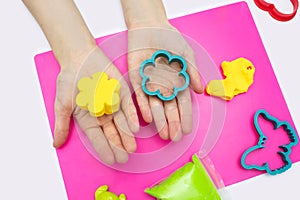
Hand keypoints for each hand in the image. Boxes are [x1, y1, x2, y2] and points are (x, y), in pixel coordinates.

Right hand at [54, 46, 138, 164]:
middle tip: (125, 158)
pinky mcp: (122, 92)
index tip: (112, 161)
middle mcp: (103, 113)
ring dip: (127, 135)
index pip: (98, 138)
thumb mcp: (62, 104)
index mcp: (89, 118)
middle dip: (119, 145)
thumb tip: (55, 145)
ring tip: (132, 148)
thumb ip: (62, 124)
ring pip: (122, 122)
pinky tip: (136, 127)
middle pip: (112, 133)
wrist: (79, 57)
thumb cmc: (69, 79)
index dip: (105, 149)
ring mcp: (113, 103)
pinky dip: (131, 116)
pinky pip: (128, 106)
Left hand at [127, 22, 202, 140]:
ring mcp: (149, 84)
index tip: (186, 130)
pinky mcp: (136, 79)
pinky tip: (148, 118)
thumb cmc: (170, 38)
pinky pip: (139, 95)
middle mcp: (163, 86)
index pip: (181, 103)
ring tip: (163, 133)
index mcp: (176, 82)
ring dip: (159, 119)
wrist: (150, 25)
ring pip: (154, 105)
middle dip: (172, 123)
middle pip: (168, 108)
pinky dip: (144, 106)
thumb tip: (200, 90)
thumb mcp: (185, 54)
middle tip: (173, 137)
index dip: (184, 117)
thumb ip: (192, 72)